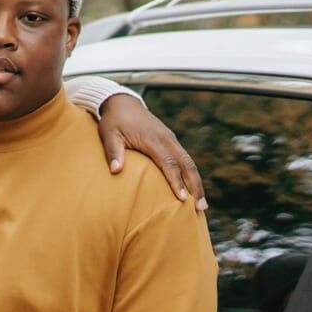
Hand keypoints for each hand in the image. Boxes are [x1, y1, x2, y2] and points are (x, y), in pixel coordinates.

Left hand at [97, 94, 206, 210]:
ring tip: (202, 205)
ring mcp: (171, 139)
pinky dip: (191, 175)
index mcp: (153, 139)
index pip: (169, 163)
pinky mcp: (171, 141)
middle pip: (187, 164)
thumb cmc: (114, 121)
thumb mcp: (109, 134)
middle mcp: (167, 139)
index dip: (176, 181)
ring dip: (197, 183)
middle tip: (201, 208)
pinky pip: (185, 159)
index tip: (183, 199)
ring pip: (190, 162)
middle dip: (195, 187)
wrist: (122, 102)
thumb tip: (115, 170)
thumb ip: (113, 152)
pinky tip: (193, 189)